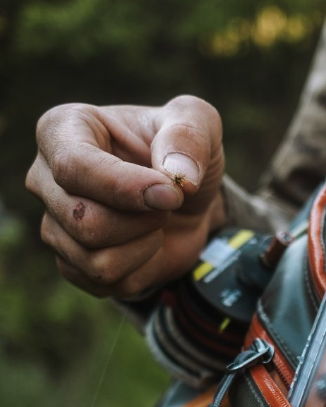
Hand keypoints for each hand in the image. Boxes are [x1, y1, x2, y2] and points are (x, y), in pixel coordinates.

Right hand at [26, 95, 226, 298]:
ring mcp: (53, 224)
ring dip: (145, 245)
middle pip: (82, 221)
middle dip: (143, 220)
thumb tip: (178, 176)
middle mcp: (45, 177)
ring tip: (155, 222)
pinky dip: (142, 269)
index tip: (171, 193)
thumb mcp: (198, 123)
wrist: (186, 201)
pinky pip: (106, 282)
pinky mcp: (70, 263)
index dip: (125, 188)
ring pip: (95, 260)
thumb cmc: (181, 153)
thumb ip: (190, 134)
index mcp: (62, 129)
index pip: (72, 166)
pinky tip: (146, 244)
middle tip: (168, 203)